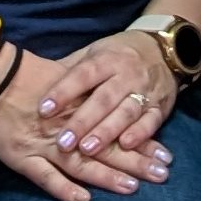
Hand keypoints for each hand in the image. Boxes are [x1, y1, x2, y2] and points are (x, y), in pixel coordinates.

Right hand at [0, 49, 151, 200]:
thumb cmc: (28, 77)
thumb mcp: (65, 78)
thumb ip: (89, 93)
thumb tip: (117, 101)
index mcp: (79, 107)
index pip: (117, 128)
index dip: (142, 142)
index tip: (165, 154)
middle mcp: (67, 127)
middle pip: (106, 147)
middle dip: (135, 162)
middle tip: (163, 174)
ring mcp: (44, 144)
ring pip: (81, 164)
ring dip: (107, 177)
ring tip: (133, 187)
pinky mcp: (22, 158)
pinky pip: (45, 177)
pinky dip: (63, 189)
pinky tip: (83, 199)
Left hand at [33, 34, 179, 186]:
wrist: (163, 50)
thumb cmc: (118, 55)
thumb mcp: (94, 53)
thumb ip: (70, 70)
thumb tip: (37, 82)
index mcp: (106, 59)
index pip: (82, 75)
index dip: (63, 92)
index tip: (43, 110)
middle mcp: (126, 74)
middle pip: (103, 99)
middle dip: (82, 121)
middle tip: (62, 143)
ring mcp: (145, 91)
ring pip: (125, 112)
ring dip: (107, 132)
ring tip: (87, 149)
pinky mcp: (160, 107)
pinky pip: (151, 121)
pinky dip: (140, 134)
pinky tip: (126, 146)